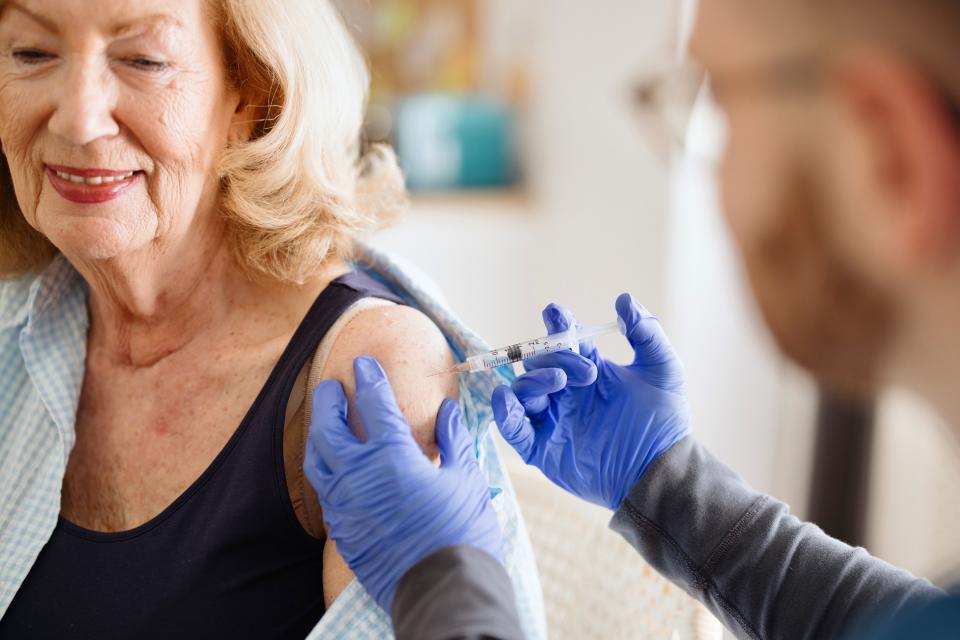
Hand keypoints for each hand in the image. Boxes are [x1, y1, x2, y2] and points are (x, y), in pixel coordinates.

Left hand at [304, 356, 501, 612]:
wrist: (443, 592)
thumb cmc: (462, 534)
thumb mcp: (466, 480)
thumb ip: (453, 440)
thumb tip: (446, 412)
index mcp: (392, 457)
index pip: (373, 404)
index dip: (369, 379)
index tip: (364, 363)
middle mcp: (359, 477)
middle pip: (329, 427)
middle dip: (328, 401)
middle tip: (334, 387)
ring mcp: (345, 506)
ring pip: (317, 462)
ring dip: (320, 436)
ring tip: (326, 423)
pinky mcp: (343, 532)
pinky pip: (326, 494)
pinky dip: (328, 473)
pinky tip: (337, 470)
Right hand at [492, 293, 690, 509]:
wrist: (660, 469)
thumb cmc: (664, 422)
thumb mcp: (663, 371)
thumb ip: (647, 333)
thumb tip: (625, 300)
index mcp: (588, 370)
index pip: (563, 340)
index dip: (556, 324)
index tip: (555, 313)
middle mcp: (566, 392)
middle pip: (538, 362)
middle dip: (555, 359)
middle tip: (588, 372)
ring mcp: (552, 419)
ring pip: (522, 390)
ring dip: (534, 381)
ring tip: (560, 385)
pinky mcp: (542, 448)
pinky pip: (512, 428)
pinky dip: (504, 413)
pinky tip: (508, 401)